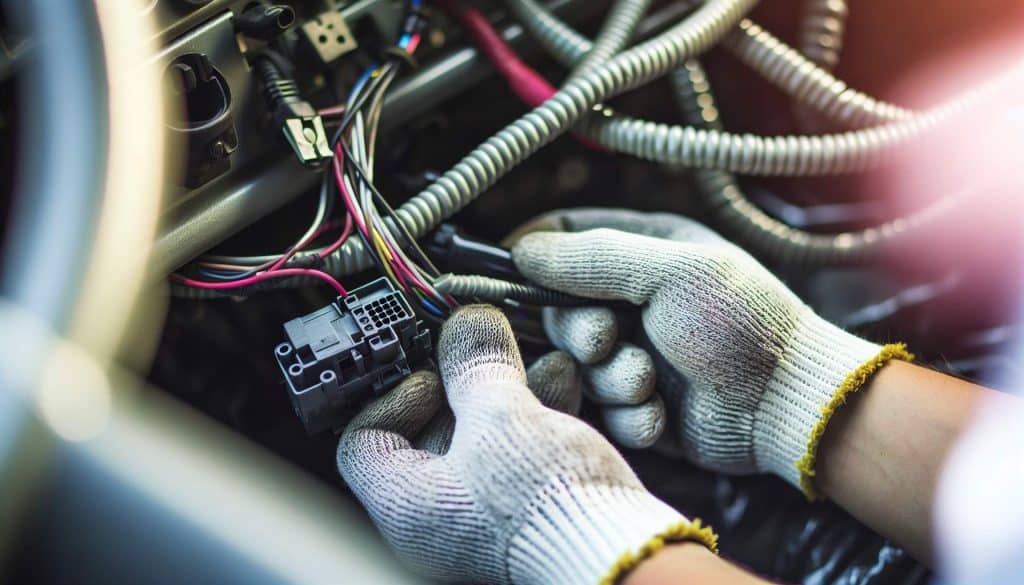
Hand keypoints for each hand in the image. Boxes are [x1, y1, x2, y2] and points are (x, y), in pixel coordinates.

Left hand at [337, 305, 715, 583]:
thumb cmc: (546, 508)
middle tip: (487, 351)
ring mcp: (486, 522)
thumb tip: (466, 326)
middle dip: (468, 383)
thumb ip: (476, 364)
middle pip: (432, 435)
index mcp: (406, 505)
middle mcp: (439, 520)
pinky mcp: (529, 516)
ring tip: (539, 362)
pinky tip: (563, 385)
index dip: (393, 395)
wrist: (620, 554)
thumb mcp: (500, 416)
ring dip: (510, 394)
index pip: (366, 441)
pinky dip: (535, 419)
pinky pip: (520, 458)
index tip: (432, 369)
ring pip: (484, 443)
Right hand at [511, 209, 909, 495]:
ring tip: (649, 381)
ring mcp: (634, 352)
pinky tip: (661, 413)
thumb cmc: (742, 325)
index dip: (531, 255)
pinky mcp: (638, 404)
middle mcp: (633, 300)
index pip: (563, 237)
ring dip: (609, 378)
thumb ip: (594, 258)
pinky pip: (602, 410)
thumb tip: (523, 249)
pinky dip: (627, 414)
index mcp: (643, 251)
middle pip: (558, 310)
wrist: (787, 406)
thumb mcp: (672, 273)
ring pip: (579, 366)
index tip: (507, 275)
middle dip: (578, 332)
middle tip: (606, 340)